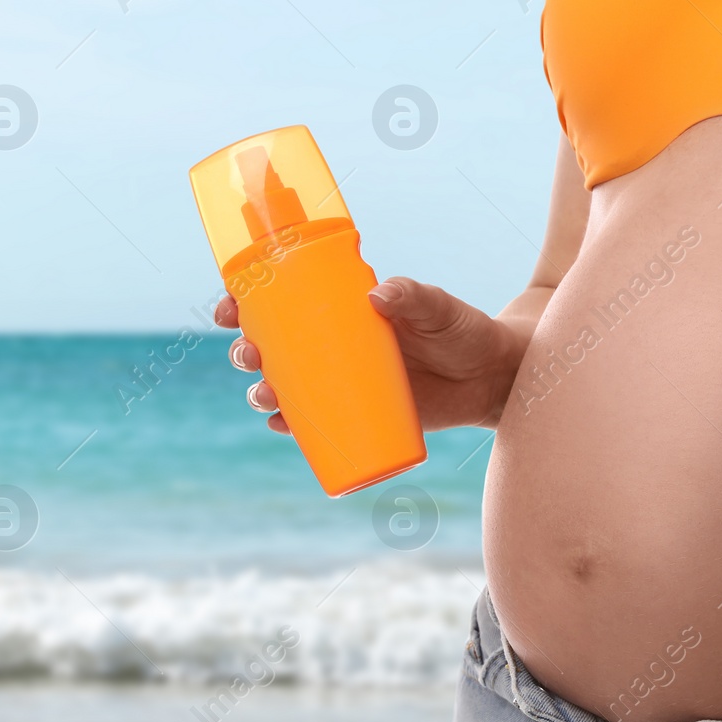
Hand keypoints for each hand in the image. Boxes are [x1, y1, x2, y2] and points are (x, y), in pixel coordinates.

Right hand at [214, 277, 524, 433]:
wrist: (492, 378)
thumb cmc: (463, 332)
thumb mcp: (439, 309)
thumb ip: (414, 296)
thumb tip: (379, 294)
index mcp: (342, 310)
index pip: (282, 300)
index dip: (246, 302)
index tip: (229, 306)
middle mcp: (335, 345)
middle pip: (273, 347)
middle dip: (247, 352)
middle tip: (250, 355)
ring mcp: (344, 382)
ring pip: (286, 387)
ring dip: (263, 392)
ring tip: (266, 397)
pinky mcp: (360, 415)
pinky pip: (314, 425)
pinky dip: (292, 427)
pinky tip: (280, 427)